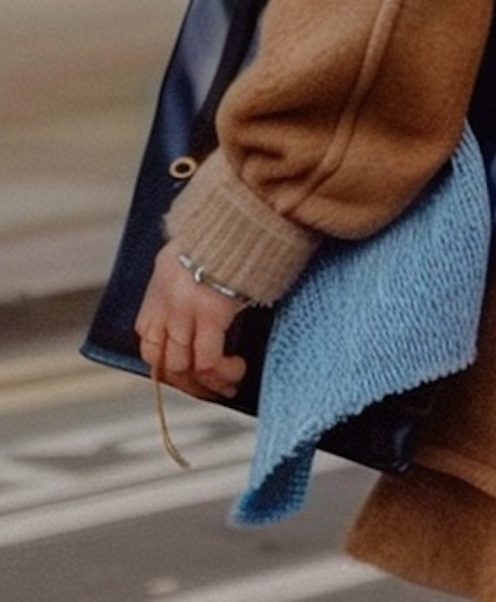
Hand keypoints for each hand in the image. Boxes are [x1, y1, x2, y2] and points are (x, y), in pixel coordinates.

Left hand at [137, 243, 248, 401]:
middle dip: (187, 383)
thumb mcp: (192, 254)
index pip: (148, 342)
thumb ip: (189, 279)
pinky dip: (222, 373)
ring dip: (207, 384)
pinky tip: (238, 370)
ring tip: (229, 383)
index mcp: (160, 289)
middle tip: (211, 388)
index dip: (165, 365)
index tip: (187, 374)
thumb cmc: (225, 230)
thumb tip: (205, 294)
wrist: (241, 213)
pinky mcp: (211, 315)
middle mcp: (166, 304)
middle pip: (162, 361)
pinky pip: (208, 362)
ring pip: (183, 368)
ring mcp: (185, 312)